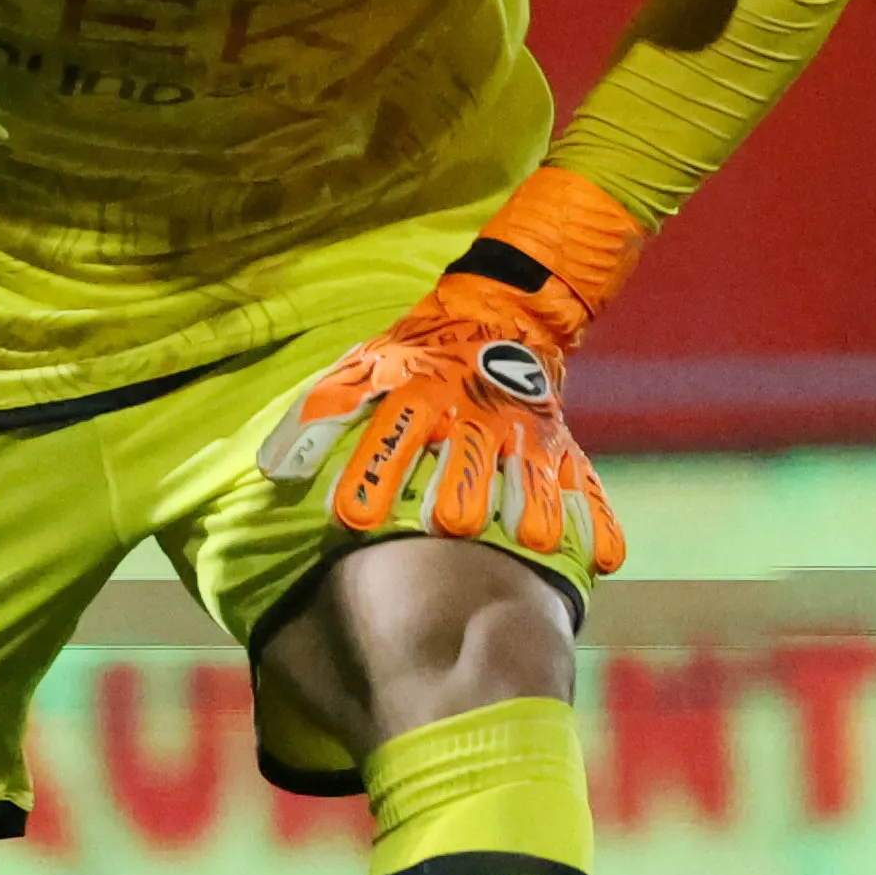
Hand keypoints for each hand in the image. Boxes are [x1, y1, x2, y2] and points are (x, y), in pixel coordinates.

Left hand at [255, 167, 649, 574]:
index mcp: (423, 397)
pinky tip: (603, 558)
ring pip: (533, 477)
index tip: (353, 520)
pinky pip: (587, 486)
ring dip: (533, 509)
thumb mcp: (364, 369)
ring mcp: (526, 434)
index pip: (393, 436)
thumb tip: (272, 471)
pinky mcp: (563, 449)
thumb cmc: (419, 356)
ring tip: (532, 542)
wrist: (504, 316)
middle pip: (469, 462)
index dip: (372, 475)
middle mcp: (477, 418)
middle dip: (459, 495)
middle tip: (449, 527)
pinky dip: (596, 521)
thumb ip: (319, 416)